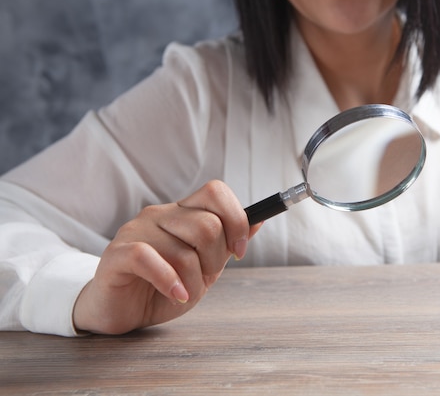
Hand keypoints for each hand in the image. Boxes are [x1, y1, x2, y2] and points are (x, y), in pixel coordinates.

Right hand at [72, 180, 261, 334]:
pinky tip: (175, 294)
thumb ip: (225, 245)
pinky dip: (170, 281)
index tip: (239, 251)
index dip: (236, 220)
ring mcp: (136, 230)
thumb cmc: (162, 289)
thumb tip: (258, 221)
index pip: (215, 192)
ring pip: (184, 251)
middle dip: (215, 261)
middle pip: (208, 225)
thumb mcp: (203, 268)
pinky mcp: (117, 253)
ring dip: (194, 282)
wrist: (120, 312)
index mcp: (182, 213)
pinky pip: (149, 258)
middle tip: (203, 279)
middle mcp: (160, 214)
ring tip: (183, 293)